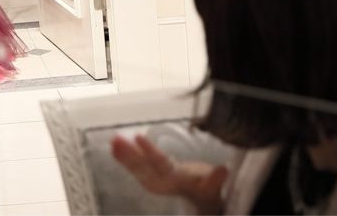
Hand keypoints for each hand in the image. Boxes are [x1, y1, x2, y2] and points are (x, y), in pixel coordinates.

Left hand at [110, 134, 226, 215]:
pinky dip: (123, 157)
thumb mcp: (213, 186)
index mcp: (176, 180)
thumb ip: (216, 179)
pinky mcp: (149, 177)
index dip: (149, 151)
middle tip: (117, 139)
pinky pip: (134, 167)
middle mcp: (161, 181)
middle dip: (130, 153)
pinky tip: (114, 147)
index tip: (138, 137)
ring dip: (124, 154)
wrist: (200, 200)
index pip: (161, 163)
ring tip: (113, 141)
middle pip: (144, 165)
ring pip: (136, 166)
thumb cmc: (207, 189)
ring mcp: (154, 180)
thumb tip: (224, 169)